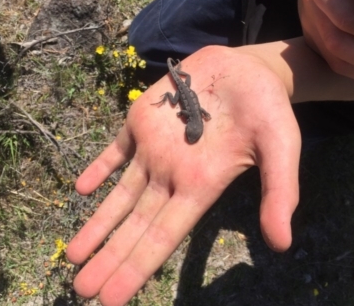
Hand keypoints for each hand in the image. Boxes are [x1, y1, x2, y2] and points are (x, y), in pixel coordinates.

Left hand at [66, 45, 300, 305]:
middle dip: (110, 256)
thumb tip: (281, 245)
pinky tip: (81, 189)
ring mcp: (154, 147)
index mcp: (201, 184)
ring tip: (72, 255)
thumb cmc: (267, 109)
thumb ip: (279, 193)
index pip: (163, 236)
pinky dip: (98, 167)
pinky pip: (116, 150)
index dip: (137, 265)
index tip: (110, 298)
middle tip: (80, 290)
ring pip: (121, 192)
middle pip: (136, 223)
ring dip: (97, 221)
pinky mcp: (143, 120)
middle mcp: (172, 173)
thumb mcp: (281, 149)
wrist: (246, 70)